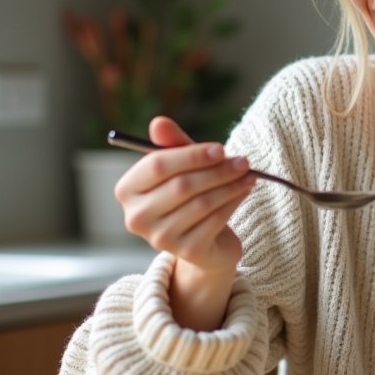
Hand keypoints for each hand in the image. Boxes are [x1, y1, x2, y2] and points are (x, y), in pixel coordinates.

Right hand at [115, 116, 255, 329]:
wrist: (206, 242)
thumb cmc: (189, 197)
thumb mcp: (182, 168)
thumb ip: (172, 145)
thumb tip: (158, 122)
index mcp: (127, 190)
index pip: (157, 165)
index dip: (191, 155)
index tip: (221, 149)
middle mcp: (136, 217)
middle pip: (182, 185)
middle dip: (217, 170)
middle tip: (243, 161)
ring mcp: (159, 237)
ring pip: (202, 203)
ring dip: (230, 185)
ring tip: (248, 175)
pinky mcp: (186, 251)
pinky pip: (215, 220)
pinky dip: (233, 202)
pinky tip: (244, 192)